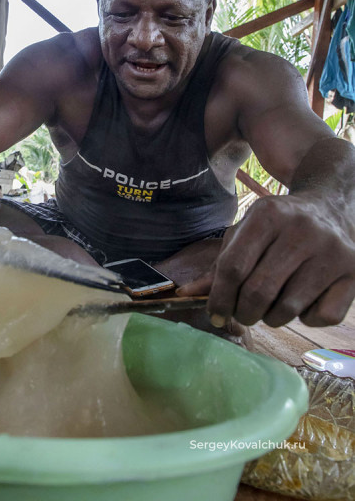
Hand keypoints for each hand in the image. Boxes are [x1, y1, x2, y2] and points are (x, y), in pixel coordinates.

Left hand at [180, 195, 354, 327]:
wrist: (332, 206)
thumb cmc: (279, 226)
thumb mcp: (246, 232)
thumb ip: (219, 264)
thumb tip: (186, 294)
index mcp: (268, 215)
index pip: (234, 267)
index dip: (219, 297)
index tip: (214, 314)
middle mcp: (302, 230)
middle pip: (258, 292)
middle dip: (243, 312)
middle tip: (243, 313)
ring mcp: (332, 252)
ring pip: (288, 309)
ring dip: (272, 318)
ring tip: (271, 304)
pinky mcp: (353, 274)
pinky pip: (321, 317)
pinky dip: (306, 318)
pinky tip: (303, 300)